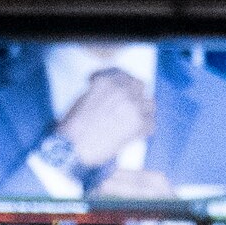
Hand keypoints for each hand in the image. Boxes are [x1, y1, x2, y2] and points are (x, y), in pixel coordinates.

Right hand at [46, 58, 154, 173]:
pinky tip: (131, 135)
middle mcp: (123, 90)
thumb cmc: (74, 127)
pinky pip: (151, 124)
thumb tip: (115, 95)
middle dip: (134, 94)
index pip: (123, 75)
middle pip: (139, 86)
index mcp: (107, 81)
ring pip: (149, 104)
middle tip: (128, 106)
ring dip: (142, 111)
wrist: (74, 149)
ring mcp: (134, 106)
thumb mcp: (85, 98)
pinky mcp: (140, 124)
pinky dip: (143, 130)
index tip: (117, 89)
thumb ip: (103, 92)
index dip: (121, 82)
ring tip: (131, 123)